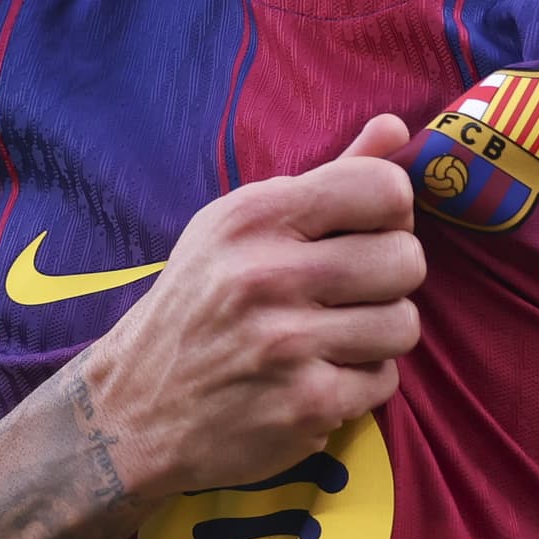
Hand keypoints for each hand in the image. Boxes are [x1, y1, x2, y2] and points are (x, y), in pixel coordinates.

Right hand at [77, 115, 425, 503]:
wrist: (132, 411)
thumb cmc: (196, 308)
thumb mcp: (238, 228)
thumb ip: (326, 177)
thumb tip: (397, 127)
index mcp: (253, 217)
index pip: (385, 189)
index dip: (389, 213)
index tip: (362, 234)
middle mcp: (268, 275)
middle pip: (406, 259)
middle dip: (388, 279)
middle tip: (348, 294)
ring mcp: (287, 344)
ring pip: (404, 324)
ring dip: (377, 335)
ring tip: (332, 338)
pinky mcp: (305, 404)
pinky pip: (384, 380)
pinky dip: (358, 383)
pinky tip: (315, 377)